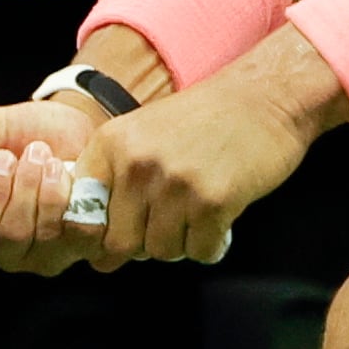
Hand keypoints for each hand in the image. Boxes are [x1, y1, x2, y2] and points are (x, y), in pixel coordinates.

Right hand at [0, 95, 105, 275]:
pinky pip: (59, 235)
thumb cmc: (20, 131)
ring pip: (17, 236)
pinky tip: (61, 174)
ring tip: (39, 155)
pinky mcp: (67, 250)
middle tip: (6, 157)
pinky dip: (59, 195)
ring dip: (28, 186)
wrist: (76, 122)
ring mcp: (26, 253)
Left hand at [71, 64, 322, 268]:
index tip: (123, 232)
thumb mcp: (144, 132)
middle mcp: (137, 164)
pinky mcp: (212, 201)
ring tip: (198, 214)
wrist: (266, 97)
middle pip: (120, 244)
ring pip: (161, 251)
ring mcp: (174, 184)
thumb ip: (116, 176)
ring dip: (181, 242)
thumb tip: (99, 245)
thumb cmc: (208, 118)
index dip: (101, 235)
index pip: (82, 216)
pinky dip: (211, 244)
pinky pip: (199, 251)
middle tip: (168, 225)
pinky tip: (220, 219)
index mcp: (112, 144)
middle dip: (145, 244)